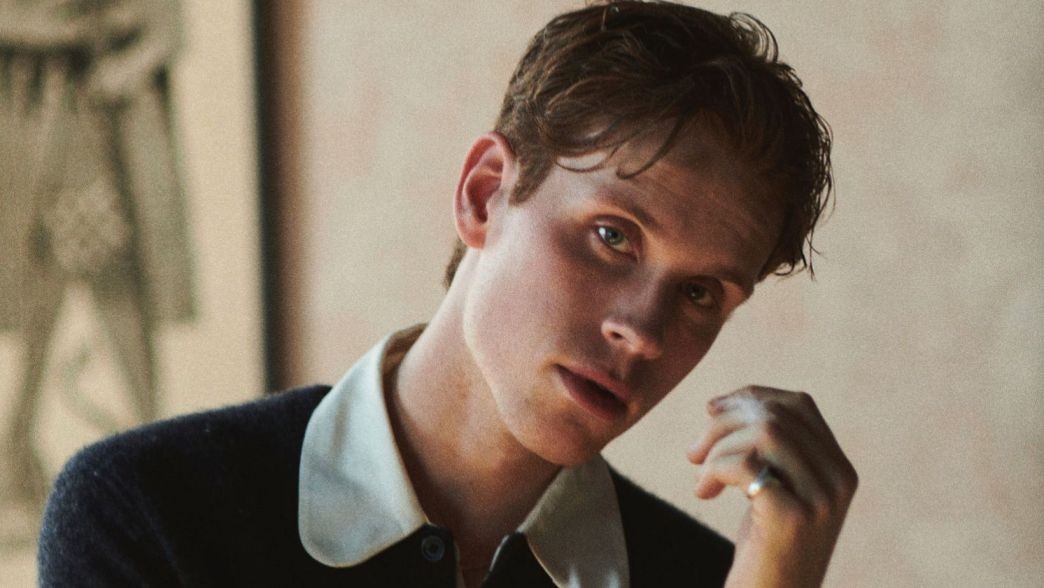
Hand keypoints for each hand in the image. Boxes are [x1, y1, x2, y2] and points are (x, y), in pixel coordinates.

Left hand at [687, 386, 857, 586]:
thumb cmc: (765, 550)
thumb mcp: (776, 492)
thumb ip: (769, 451)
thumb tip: (719, 405)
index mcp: (839, 469)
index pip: (799, 405)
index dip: (751, 397)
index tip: (712, 410)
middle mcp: (838, 481)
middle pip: (776, 415)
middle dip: (724, 423)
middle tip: (694, 452)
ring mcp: (819, 501)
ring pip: (763, 433)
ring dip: (717, 447)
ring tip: (700, 475)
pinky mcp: (791, 520)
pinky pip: (745, 465)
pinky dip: (714, 468)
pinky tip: (704, 492)